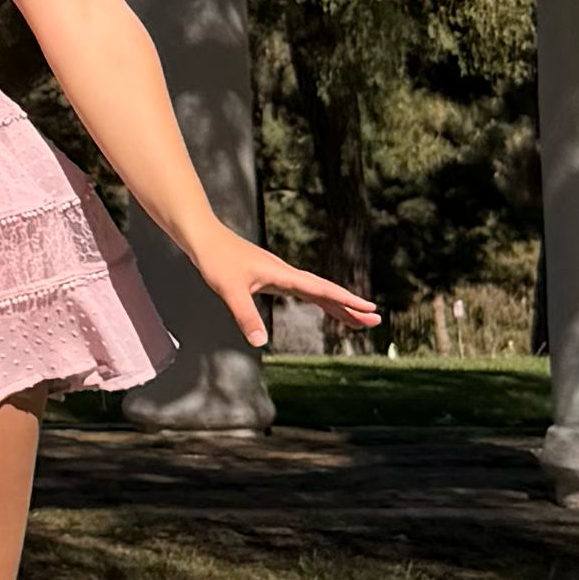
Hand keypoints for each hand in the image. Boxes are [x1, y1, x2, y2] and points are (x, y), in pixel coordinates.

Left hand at [188, 229, 378, 350]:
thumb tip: (261, 343)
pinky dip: (317, 300)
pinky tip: (322, 304)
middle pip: (326, 292)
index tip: (370, 309)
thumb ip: (245, 316)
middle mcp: (286, 274)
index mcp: (283, 275)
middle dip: (350, 307)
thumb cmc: (215, 260)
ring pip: (316, 292)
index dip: (346, 301)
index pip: (322, 290)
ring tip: (357, 319)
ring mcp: (280, 275)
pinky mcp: (270, 277)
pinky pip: (303, 291)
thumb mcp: (229, 291)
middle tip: (375, 321)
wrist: (203, 237)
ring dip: (337, 305)